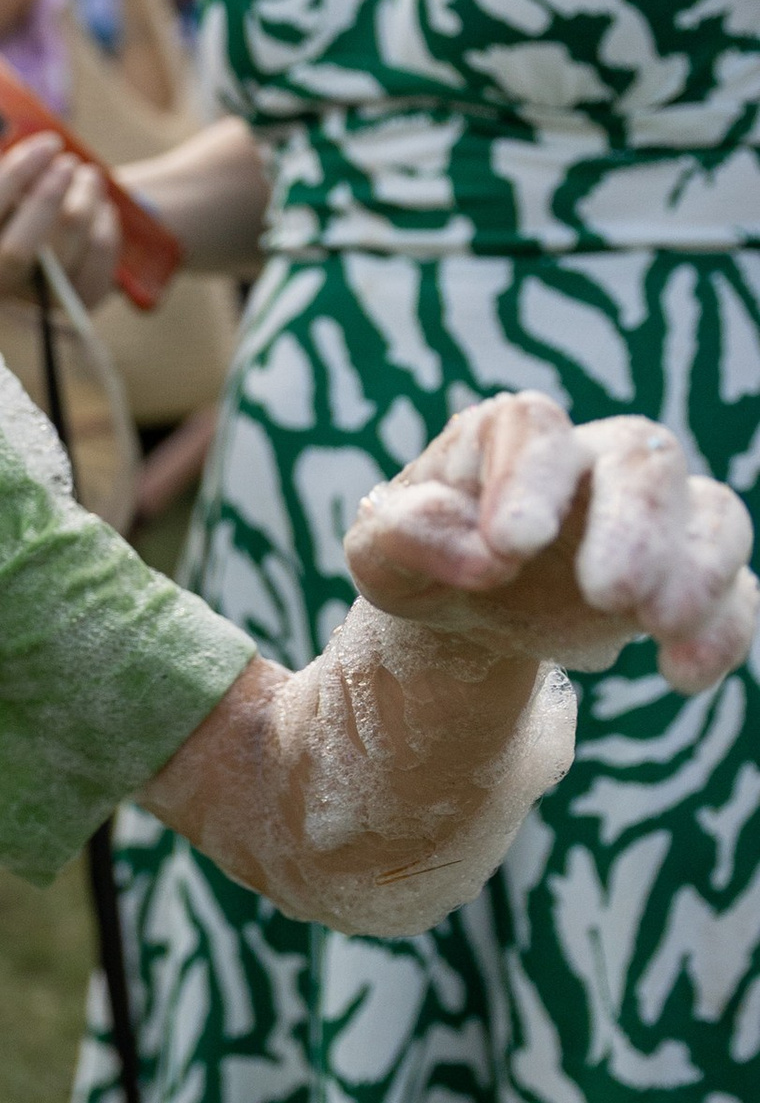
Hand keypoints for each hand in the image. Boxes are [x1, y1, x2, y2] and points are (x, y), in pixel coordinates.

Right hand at [0, 133, 120, 303]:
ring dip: (84, 202)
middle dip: (47, 198)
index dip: (13, 175)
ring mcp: (40, 295)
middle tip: (69, 163)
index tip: (46, 145)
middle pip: (17, 247)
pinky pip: (97, 260)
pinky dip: (105, 225)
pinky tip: (101, 206)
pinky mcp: (80, 297)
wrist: (33, 271)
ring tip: (90, 176)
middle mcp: (0, 280)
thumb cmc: (8, 216)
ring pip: (64, 251)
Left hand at [345, 392, 756, 693]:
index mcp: (509, 438)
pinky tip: (681, 675)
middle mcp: (594, 461)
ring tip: (655, 628)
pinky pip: (739, 589)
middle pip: (642, 460)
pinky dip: (724, 630)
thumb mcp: (380, 555)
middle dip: (635, 526)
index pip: (533, 427)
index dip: (530, 479)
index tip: (510, 548)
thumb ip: (404, 535)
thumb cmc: (422, 558)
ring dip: (699, 571)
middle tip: (609, 594)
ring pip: (713, 512)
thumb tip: (484, 559)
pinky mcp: (686, 574)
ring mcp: (652, 517)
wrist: (466, 604)